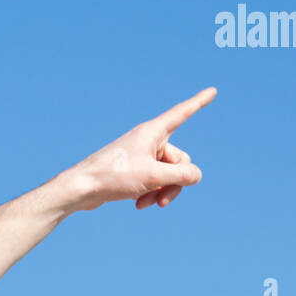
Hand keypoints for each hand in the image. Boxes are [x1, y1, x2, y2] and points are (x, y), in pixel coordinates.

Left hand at [60, 87, 216, 211]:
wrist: (81, 189)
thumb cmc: (114, 177)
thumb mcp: (154, 177)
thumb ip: (182, 175)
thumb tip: (195, 175)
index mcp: (152, 132)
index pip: (182, 114)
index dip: (199, 102)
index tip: (213, 90)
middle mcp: (147, 140)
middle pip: (180, 160)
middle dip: (175, 182)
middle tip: (161, 199)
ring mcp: (141, 155)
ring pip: (168, 175)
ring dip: (162, 192)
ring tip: (146, 203)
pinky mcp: (134, 170)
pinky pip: (154, 181)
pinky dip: (150, 194)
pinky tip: (138, 204)